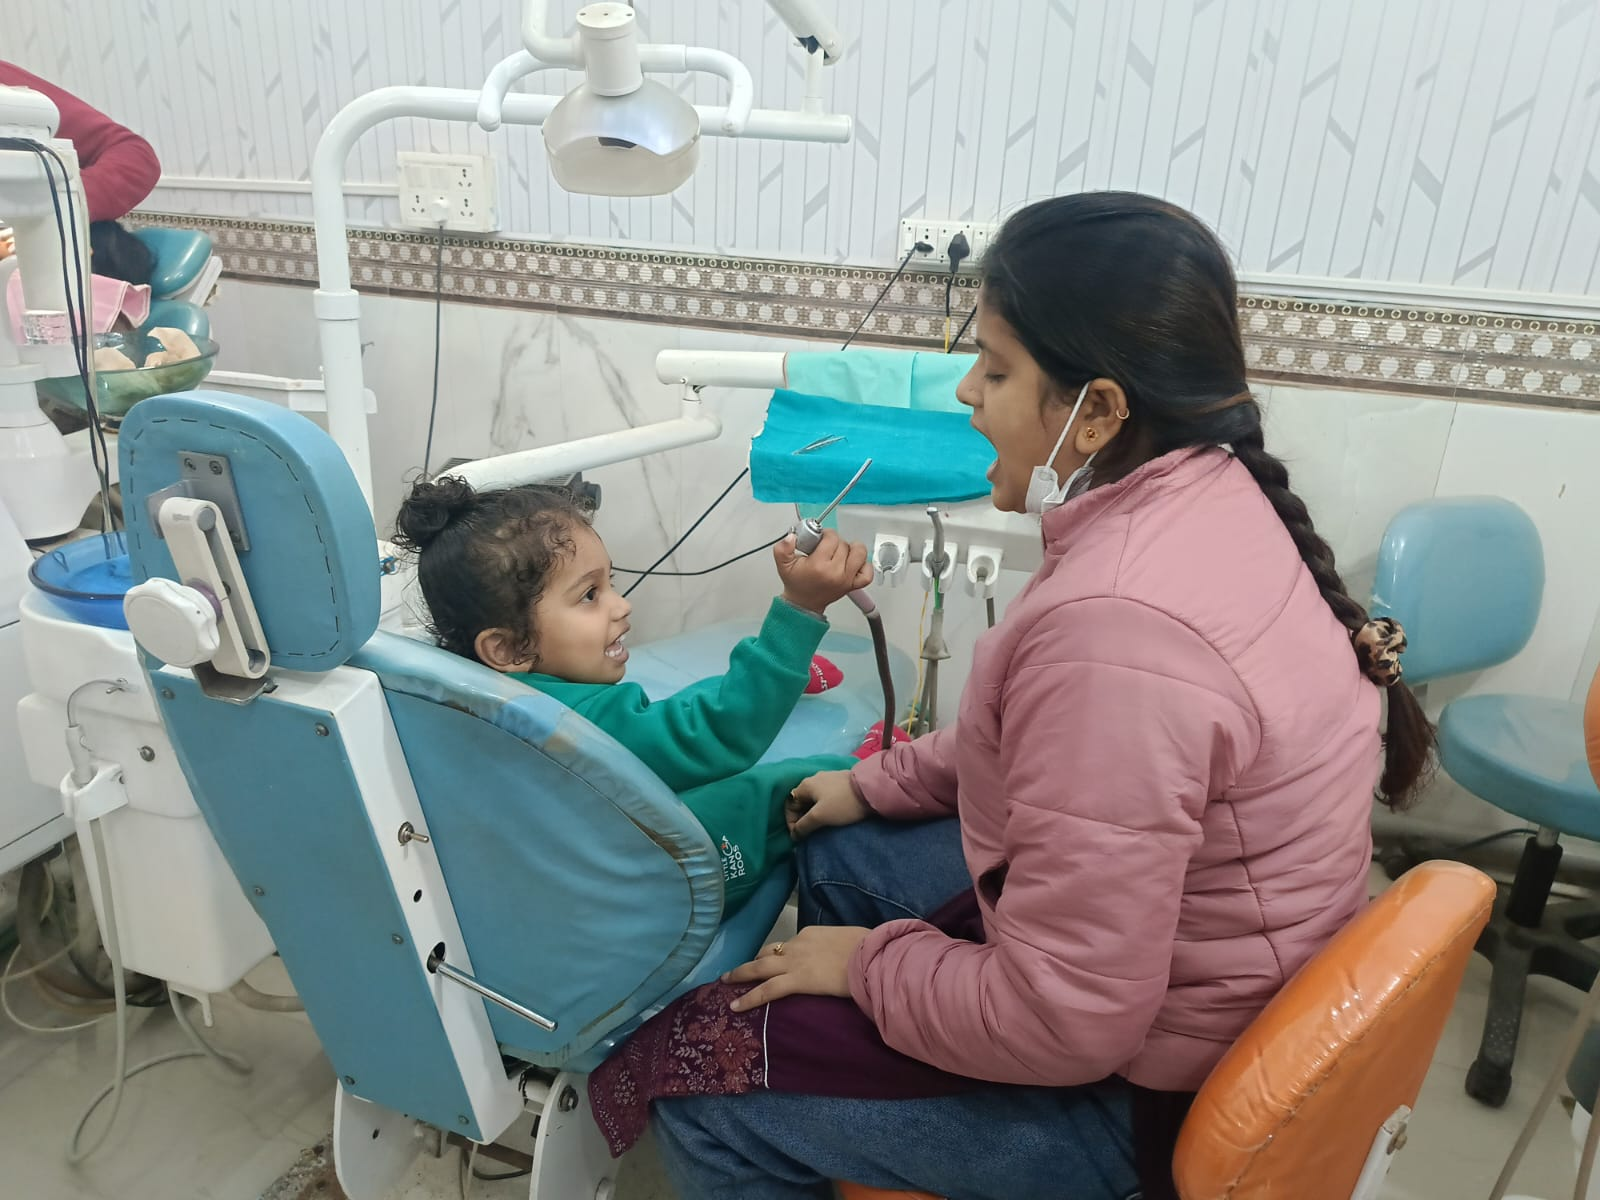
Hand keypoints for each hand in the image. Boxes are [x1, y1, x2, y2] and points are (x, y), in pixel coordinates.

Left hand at [724, 925, 871, 1011]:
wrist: (871, 955)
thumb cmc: (868, 948)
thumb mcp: (850, 940)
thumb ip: (839, 948)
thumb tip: (844, 955)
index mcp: (811, 934)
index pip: (787, 944)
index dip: (777, 955)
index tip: (771, 962)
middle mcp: (798, 944)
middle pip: (767, 952)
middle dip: (751, 962)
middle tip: (735, 972)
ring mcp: (795, 961)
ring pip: (759, 967)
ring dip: (741, 974)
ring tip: (726, 982)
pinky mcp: (797, 980)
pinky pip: (766, 990)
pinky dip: (748, 997)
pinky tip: (736, 1006)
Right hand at [774, 531, 872, 615]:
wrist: (804, 603)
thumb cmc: (797, 583)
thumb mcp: (783, 564)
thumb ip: (783, 548)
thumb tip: (792, 536)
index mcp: (819, 566)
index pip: (831, 538)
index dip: (825, 534)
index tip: (820, 538)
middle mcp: (835, 573)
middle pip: (844, 544)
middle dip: (834, 542)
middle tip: (825, 547)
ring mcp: (847, 579)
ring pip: (859, 553)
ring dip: (851, 549)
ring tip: (840, 552)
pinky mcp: (853, 585)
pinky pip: (867, 573)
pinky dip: (864, 565)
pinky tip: (854, 562)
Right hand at [785, 770, 870, 838]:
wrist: (871, 790)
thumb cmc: (842, 803)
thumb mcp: (820, 816)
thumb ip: (803, 826)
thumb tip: (794, 834)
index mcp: (806, 785)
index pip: (790, 804)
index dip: (791, 821)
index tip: (799, 835)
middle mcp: (814, 779)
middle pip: (801, 801)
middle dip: (802, 818)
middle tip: (808, 833)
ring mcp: (828, 778)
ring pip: (814, 799)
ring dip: (813, 813)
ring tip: (820, 826)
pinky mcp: (840, 782)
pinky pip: (825, 796)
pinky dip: (824, 807)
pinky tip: (831, 815)